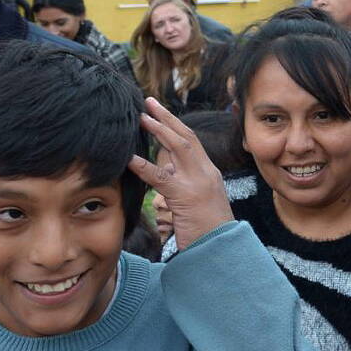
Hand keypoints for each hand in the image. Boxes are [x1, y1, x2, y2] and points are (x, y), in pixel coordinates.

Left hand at [129, 98, 230, 248]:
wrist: (221, 250)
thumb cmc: (206, 230)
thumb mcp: (193, 200)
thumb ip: (178, 180)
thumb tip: (160, 165)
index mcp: (208, 173)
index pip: (192, 142)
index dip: (175, 124)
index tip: (159, 111)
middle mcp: (206, 173)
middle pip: (187, 137)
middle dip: (167, 117)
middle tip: (148, 101)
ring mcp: (198, 183)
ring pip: (179, 147)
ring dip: (159, 129)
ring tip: (140, 117)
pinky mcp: (185, 197)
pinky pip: (161, 177)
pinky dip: (144, 165)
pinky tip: (129, 158)